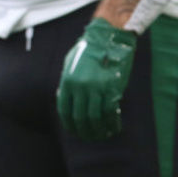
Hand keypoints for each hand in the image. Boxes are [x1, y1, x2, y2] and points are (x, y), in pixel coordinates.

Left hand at [57, 17, 136, 140]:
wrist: (107, 39)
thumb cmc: (88, 51)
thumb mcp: (71, 64)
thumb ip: (68, 82)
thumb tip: (64, 98)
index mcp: (67, 81)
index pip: (65, 110)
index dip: (69, 124)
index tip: (75, 131)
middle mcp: (80, 87)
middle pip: (80, 117)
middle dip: (84, 131)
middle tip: (89, 137)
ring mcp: (96, 88)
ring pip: (95, 118)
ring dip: (98, 130)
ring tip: (102, 135)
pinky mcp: (112, 89)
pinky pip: (110, 112)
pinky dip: (112, 123)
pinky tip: (113, 128)